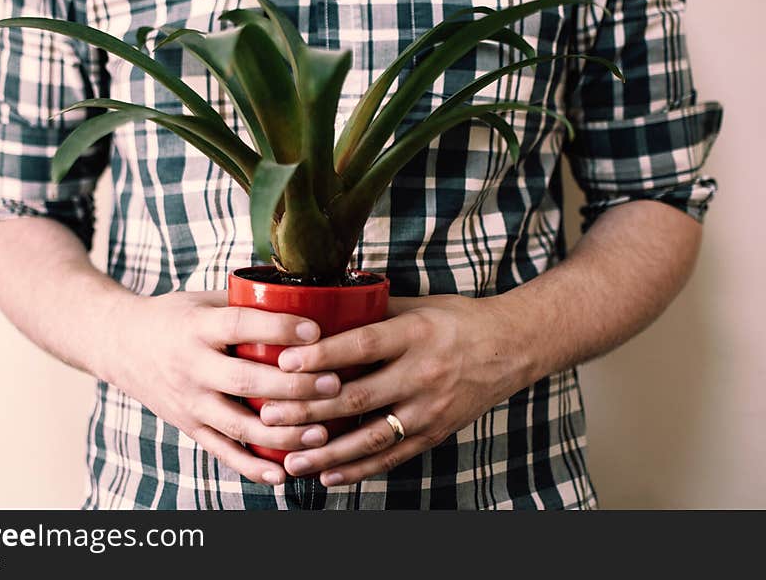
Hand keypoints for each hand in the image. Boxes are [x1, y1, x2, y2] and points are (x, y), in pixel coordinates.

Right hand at [100, 290, 341, 485]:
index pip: (239, 325)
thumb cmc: (174, 317)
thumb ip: (245, 301)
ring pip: (237, 424)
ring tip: (320, 434)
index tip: (315, 331)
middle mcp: (190, 366)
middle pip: (244, 381)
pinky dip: (251, 467)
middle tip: (332, 384)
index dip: (278, 328)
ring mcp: (188, 401)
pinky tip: (282, 474)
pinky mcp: (188, 425)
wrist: (120, 345)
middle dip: (292, 387)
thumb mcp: (203, 300)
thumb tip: (305, 293)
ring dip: (282, 433)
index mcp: (197, 327)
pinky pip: (222, 451)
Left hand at [258, 294, 537, 485]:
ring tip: (291, 460)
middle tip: (269, 416)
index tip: (283, 363)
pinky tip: (328, 476)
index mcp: (415, 334)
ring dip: (327, 452)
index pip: (361, 346)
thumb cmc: (459, 321)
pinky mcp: (435, 433)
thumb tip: (321, 308)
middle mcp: (422, 373)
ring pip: (371, 436)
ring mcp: (430, 408)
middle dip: (308, 409)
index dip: (320, 355)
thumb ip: (373, 312)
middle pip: (357, 396)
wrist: (512, 347)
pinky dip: (359, 469)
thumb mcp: (419, 305)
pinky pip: (392, 456)